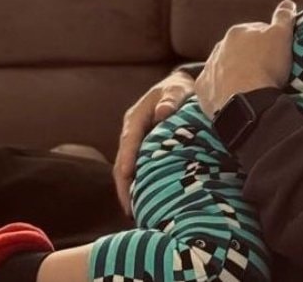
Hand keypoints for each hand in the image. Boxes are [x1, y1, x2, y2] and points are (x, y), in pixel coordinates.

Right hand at [113, 69, 194, 215]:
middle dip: (124, 185)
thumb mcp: (176, 90)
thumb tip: (163, 112)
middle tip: (131, 208)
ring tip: (138, 213)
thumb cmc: (178, 90)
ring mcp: (137, 145)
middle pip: (122, 162)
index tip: (126, 175)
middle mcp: (132, 134)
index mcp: (136, 118)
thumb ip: (171, 100)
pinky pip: (139, 172)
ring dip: (130, 190)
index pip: (129, 140)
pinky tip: (148, 203)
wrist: (180, 89)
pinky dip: (140, 186)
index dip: (127, 158)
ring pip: (128, 171)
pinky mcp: (145, 153)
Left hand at [194, 0, 297, 118]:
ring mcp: (209, 68)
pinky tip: (234, 95)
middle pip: (238, 48)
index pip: (255, 31)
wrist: (247, 102)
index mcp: (237, 32)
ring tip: (251, 85)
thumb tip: (287, 3)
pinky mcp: (203, 89)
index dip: (268, 41)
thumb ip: (283, 18)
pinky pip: (213, 85)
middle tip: (266, 70)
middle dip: (249, 55)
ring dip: (235, 72)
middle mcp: (219, 47)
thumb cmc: (266, 67)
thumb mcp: (282, 37)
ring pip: (224, 66)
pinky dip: (222, 88)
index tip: (277, 53)